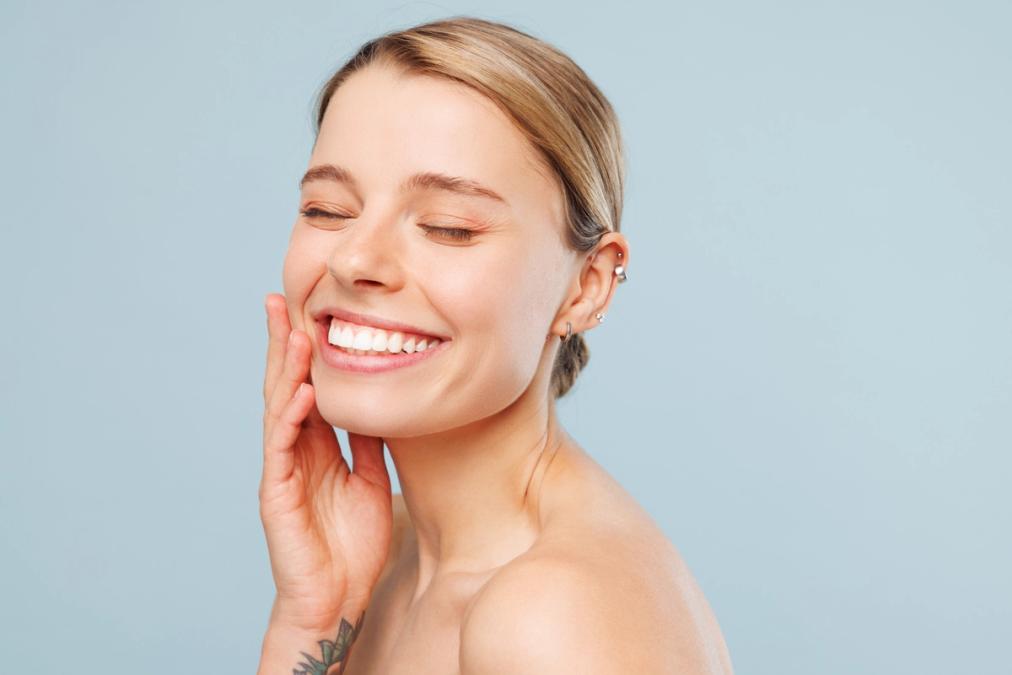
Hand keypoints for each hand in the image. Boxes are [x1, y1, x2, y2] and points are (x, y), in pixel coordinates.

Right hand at [259, 292, 392, 629]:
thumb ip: (367, 444)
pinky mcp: (276, 494)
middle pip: (285, 386)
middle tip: (279, 299)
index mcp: (316, 445)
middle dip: (281, 343)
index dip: (304, 350)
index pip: (307, 386)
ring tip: (293, 331)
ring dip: (285, 370)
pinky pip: (282, 449)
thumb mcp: (369, 481)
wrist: (337, 599)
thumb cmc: (352, 544)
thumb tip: (380, 406)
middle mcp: (294, 451)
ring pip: (279, 409)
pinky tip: (302, 392)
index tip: (306, 308)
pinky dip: (291, 418)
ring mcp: (282, 470)